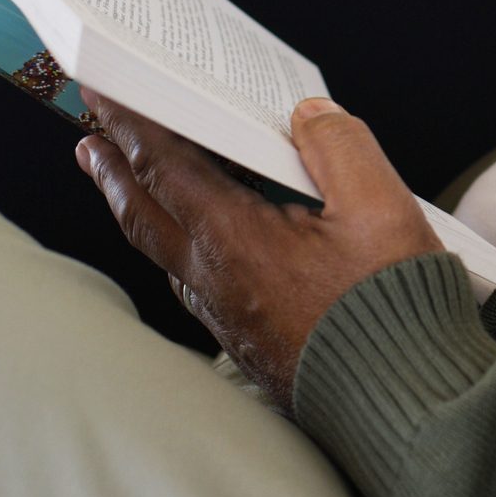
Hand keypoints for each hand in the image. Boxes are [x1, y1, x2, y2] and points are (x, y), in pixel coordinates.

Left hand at [75, 91, 442, 407]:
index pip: (164, 169)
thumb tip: (308, 113)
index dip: (129, 126)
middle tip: (91, 140)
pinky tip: (200, 242)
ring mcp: (227, 315)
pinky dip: (179, 244)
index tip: (103, 94)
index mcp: (237, 240)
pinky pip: (193, 280)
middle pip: (145, 215)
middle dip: (114, 172)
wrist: (404, 402)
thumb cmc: (393, 308)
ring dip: (142, 209)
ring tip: (133, 183)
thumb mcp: (381, 206)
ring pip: (166, 251)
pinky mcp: (247, 338)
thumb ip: (339, 146)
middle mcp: (217, 280)